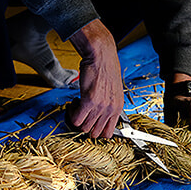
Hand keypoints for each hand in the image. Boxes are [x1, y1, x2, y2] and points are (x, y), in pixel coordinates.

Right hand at [68, 20, 123, 137]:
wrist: (101, 56)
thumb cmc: (106, 70)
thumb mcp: (114, 91)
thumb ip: (109, 105)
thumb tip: (100, 116)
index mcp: (118, 108)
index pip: (108, 133)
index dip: (97, 131)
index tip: (91, 123)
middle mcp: (110, 110)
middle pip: (95, 133)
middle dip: (86, 126)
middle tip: (83, 115)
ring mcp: (100, 107)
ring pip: (84, 128)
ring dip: (78, 119)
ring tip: (78, 107)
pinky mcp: (88, 101)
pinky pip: (76, 119)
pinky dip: (72, 114)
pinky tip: (74, 104)